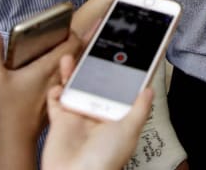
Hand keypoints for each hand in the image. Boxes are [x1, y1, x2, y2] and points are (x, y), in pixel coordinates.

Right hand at [0, 30, 81, 148]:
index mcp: (48, 67)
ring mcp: (63, 86)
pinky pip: (73, 76)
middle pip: (79, 51)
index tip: (66, 25)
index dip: (73, 30)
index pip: (72, 42)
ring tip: (78, 42)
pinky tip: (69, 65)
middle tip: (77, 29)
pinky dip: (74, 67)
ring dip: (79, 53)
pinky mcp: (62, 95)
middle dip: (80, 38)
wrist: (16, 135)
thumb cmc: (8, 110)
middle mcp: (60, 75)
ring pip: (78, 64)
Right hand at [42, 53, 152, 169]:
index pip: (120, 88)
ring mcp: (78, 116)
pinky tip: (59, 80)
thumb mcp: (129, 130)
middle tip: (93, 47)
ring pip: (75, 87)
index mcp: (117, 115)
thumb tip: (149, 89)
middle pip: (96, 84)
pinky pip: (55, 101)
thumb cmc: (105, 160)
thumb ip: (139, 108)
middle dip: (94, 66)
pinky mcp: (60, 122)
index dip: (121, 72)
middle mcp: (98, 114)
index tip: (123, 54)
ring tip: (71, 56)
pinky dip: (55, 90)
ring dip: (72, 72)